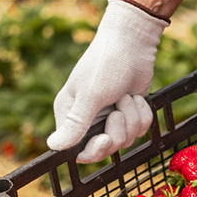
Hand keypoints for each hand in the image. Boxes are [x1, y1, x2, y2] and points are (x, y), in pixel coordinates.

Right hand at [47, 0, 167, 162]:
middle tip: (118, 110)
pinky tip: (136, 97)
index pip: (80, 151)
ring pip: (127, 139)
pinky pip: (140, 129)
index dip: (95, 151)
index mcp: (71, 117)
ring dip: (132, 118)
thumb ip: (75, 124)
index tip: (106, 138)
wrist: (132, 44)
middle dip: (119, 130)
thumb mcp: (90, 96)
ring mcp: (110, 118)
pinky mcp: (129, 114)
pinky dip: (143, 114)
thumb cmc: (106, 65)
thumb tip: (54, 146)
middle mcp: (89, 120)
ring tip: (126, 96)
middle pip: (107, 148)